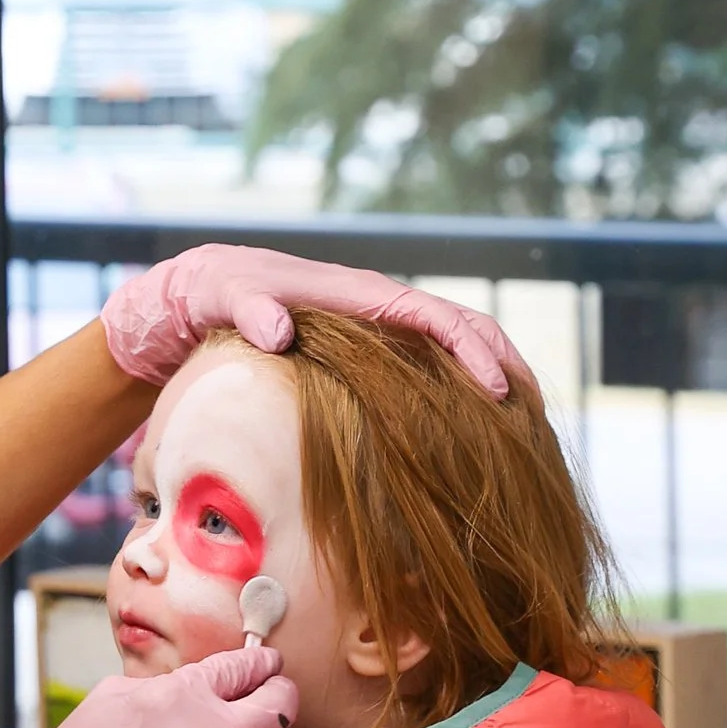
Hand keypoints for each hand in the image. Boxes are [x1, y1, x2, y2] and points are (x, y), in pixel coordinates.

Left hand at [101, 243, 519, 400]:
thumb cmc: (209, 292)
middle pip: (461, 329)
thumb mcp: (221, 295)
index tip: (497, 389)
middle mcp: (375, 311)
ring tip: (523, 430)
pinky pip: (423, 373)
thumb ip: (248, 307)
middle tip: (537, 415)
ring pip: (448, 352)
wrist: (189, 299)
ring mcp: (373, 335)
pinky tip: (468, 435)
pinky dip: (456, 396)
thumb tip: (279, 330)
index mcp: (358, 295)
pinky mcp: (363, 360)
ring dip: (490, 380)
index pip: (434, 316)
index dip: (472, 349)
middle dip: (505, 363)